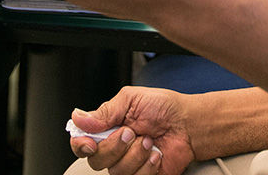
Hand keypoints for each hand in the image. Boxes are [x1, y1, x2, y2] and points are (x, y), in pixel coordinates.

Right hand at [69, 88, 196, 174]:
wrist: (188, 124)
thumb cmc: (164, 108)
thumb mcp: (131, 100)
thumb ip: (105, 111)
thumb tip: (79, 118)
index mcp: (108, 128)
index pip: (82, 143)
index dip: (80, 146)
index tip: (89, 143)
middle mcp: (115, 148)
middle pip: (96, 160)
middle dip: (115, 146)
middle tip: (131, 132)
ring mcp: (128, 163)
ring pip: (116, 171)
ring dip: (136, 154)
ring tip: (149, 140)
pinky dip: (148, 165)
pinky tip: (156, 154)